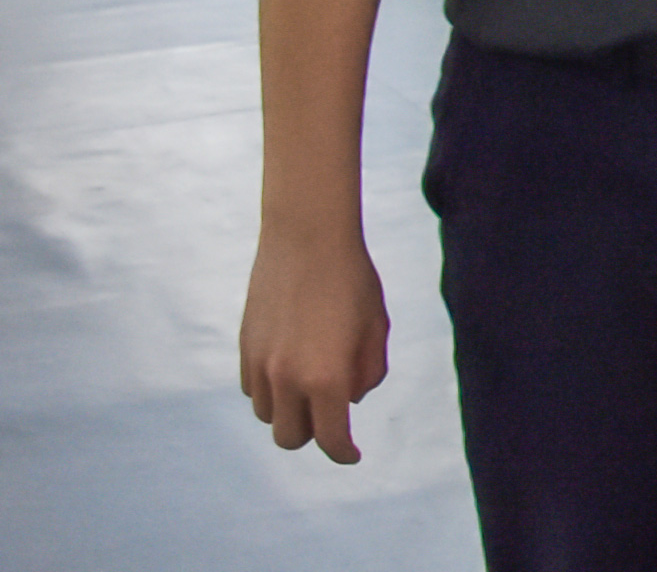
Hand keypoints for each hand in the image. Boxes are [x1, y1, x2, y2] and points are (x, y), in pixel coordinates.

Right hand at [238, 224, 390, 462]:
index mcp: (327, 378)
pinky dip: (271, 391)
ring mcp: (260, 365)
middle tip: (332, 416)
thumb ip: (367, 371)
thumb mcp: (376, 327)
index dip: (344, 453)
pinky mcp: (244, 349)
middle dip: (314, 435)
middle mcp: (287, 379)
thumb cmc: (352, 279)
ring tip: (311, 384)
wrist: (307, 238)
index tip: (352, 454)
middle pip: (292, 437)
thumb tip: (349, 398)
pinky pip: (253, 391)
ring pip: (268, 416)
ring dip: (290, 412)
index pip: (331, 438)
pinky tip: (290, 367)